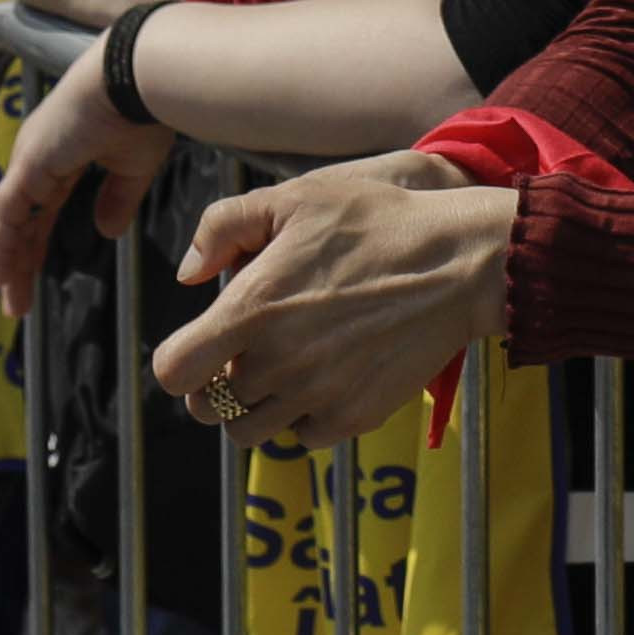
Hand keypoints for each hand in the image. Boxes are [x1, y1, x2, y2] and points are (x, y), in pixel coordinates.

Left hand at [0, 40, 177, 319]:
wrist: (137, 76)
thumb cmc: (143, 110)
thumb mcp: (133, 166)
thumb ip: (116, 199)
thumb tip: (106, 231)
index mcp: (62, 154)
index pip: (41, 209)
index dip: (36, 243)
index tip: (34, 274)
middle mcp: (38, 157)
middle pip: (21, 221)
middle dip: (19, 261)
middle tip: (16, 300)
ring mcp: (31, 160)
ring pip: (9, 222)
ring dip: (9, 263)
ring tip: (11, 301)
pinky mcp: (30, 165)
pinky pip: (9, 214)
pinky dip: (4, 245)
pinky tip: (5, 273)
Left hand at [142, 160, 521, 452]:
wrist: (459, 263)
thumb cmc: (377, 222)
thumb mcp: (296, 198)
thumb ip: (224, 226)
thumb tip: (190, 275)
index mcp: (252, 309)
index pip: (174, 372)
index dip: (179, 363)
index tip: (201, 348)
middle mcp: (277, 362)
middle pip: (210, 407)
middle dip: (220, 381)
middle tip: (253, 350)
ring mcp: (316, 395)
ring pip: (251, 432)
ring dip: (257, 406)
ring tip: (287, 367)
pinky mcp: (353, 417)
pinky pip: (303, 437)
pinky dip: (304, 417)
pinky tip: (326, 378)